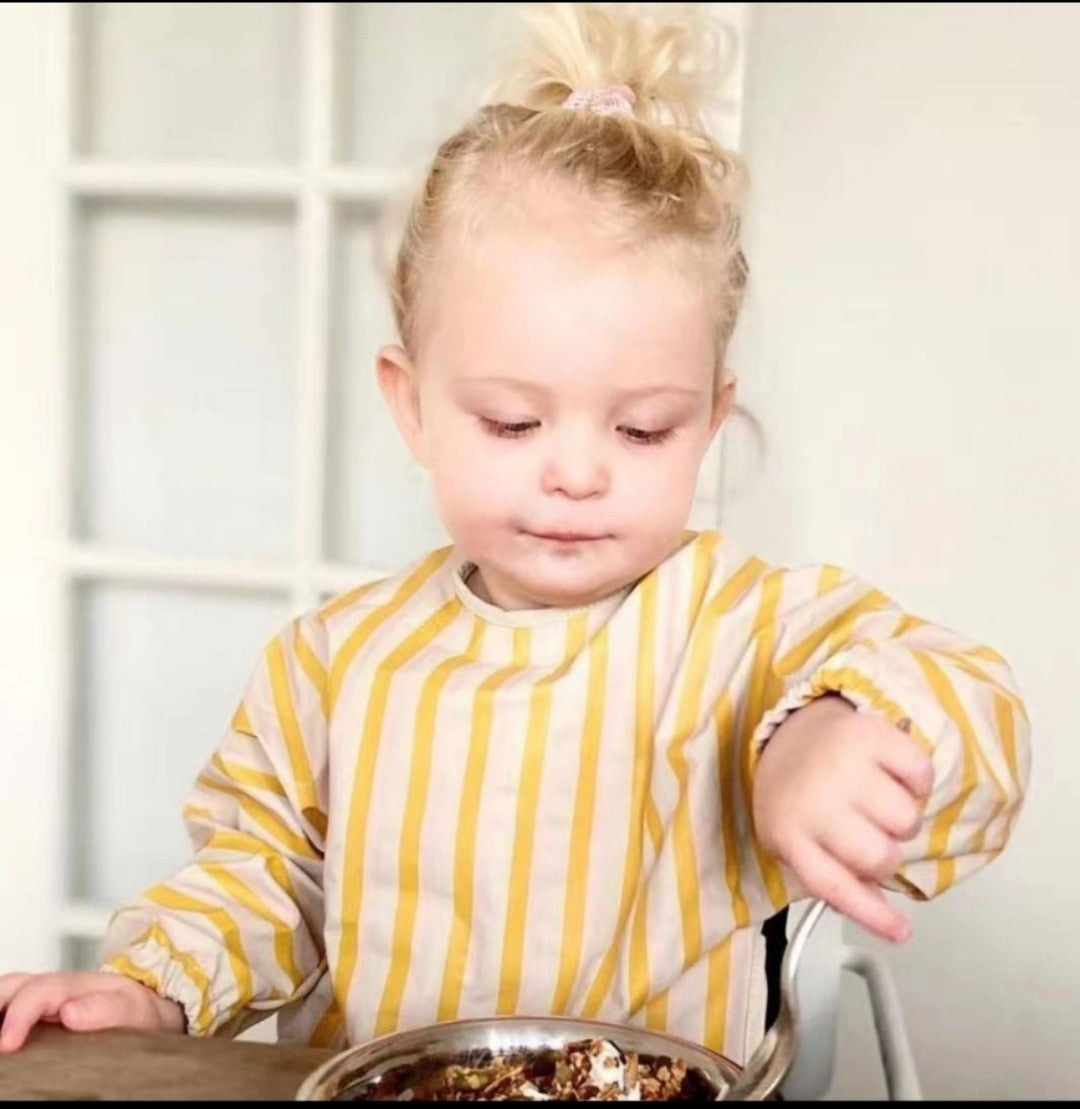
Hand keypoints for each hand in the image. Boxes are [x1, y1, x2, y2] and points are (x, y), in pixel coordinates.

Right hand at [0, 970, 184, 1051]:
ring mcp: (43, 999)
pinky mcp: (39, 1014)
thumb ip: (105, 1009)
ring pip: (8, 995)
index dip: (18, 1015)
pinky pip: (13, 1008)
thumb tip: (70, 1012)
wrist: (146, 1009)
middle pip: (12, 986)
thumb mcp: (131, 1008)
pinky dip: (4, 1018)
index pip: (37, 992)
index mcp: (74, 984)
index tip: (8, 1043)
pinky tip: (4, 1040)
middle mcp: (53, 987)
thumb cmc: (135, 1010)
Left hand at [752, 695, 933, 941]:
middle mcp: (815, 801)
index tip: (901, 933)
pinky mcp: (871, 734)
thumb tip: (881, 915)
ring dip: (901, 818)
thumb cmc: (797, 793)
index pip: (834, 886)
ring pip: (907, 821)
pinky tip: (892, 775)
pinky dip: (917, 779)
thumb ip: (831, 877)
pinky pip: (921, 774)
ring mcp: (843, 766)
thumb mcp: (794, 840)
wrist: (791, 732)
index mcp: (788, 833)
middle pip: (880, 858)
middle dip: (885, 853)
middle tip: (872, 834)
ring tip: (878, 802)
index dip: (871, 915)